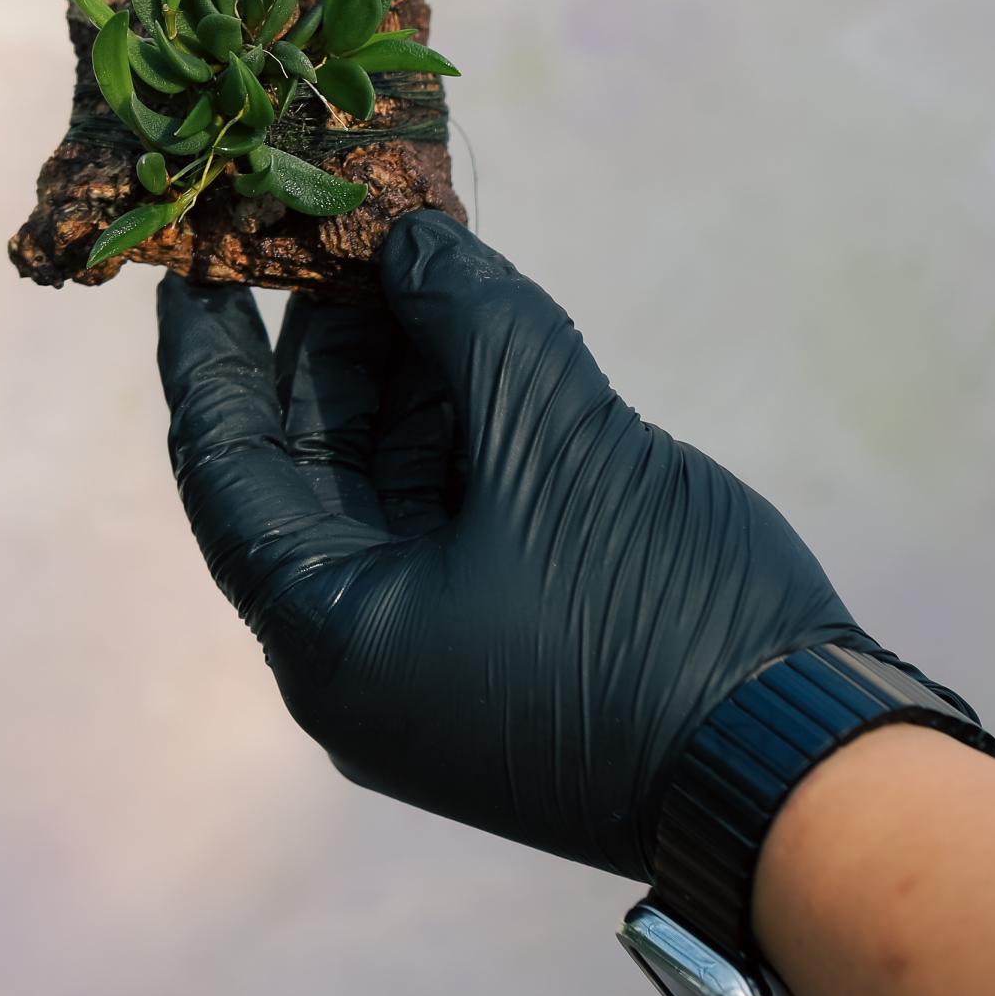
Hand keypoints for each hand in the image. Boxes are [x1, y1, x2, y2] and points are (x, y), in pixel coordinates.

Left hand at [156, 207, 889, 881]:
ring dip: (394, 367)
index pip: (225, 468)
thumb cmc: (657, 620)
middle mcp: (360, 654)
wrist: (803, 779)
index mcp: (330, 636)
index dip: (207, 348)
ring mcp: (435, 652)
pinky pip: (448, 508)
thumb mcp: (557, 441)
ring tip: (404, 243)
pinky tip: (468, 324)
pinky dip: (455, 418)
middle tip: (325, 216)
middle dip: (318, 340)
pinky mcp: (506, 638)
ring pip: (381, 480)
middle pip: (301, 467)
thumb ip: (472, 322)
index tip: (191, 252)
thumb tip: (409, 238)